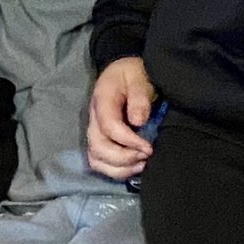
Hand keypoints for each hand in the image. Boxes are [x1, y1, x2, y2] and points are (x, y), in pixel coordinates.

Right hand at [86, 55, 156, 180]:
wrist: (124, 73)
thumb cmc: (133, 75)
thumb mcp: (139, 77)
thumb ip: (139, 97)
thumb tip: (138, 121)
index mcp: (102, 100)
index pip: (109, 127)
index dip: (129, 141)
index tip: (149, 147)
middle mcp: (93, 119)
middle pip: (98, 147)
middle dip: (123, 157)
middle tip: (146, 155)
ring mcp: (95, 131)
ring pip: (96, 159)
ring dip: (119, 168)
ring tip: (141, 164)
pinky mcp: (100, 141)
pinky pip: (100, 163)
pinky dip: (116, 170)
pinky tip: (135, 166)